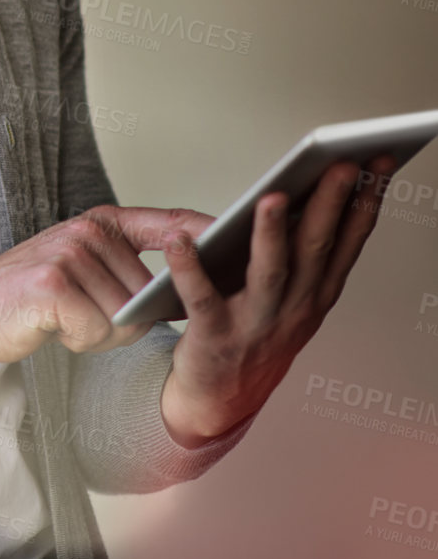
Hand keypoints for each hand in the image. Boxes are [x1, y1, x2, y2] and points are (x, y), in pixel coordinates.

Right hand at [0, 204, 214, 370]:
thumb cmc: (26, 298)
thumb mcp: (80, 269)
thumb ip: (126, 269)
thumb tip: (182, 292)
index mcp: (99, 223)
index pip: (169, 225)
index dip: (208, 235)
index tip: (248, 240)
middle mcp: (88, 231)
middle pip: (148, 294)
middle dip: (121, 320)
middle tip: (78, 313)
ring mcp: (71, 254)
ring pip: (126, 317)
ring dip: (99, 333)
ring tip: (63, 319)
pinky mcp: (56, 285)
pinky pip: (100, 330)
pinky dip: (80, 340)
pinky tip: (52, 326)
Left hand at [158, 155, 397, 447]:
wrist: (221, 399)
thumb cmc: (257, 334)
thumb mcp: (297, 297)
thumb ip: (308, 252)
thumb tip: (316, 191)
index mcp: (318, 293)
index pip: (348, 240)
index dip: (366, 200)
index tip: (379, 160)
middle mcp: (296, 307)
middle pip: (316, 248)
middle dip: (330, 203)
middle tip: (341, 163)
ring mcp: (257, 323)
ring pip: (270, 272)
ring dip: (271, 234)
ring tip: (270, 196)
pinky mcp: (214, 337)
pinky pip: (200, 298)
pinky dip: (188, 268)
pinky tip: (179, 239)